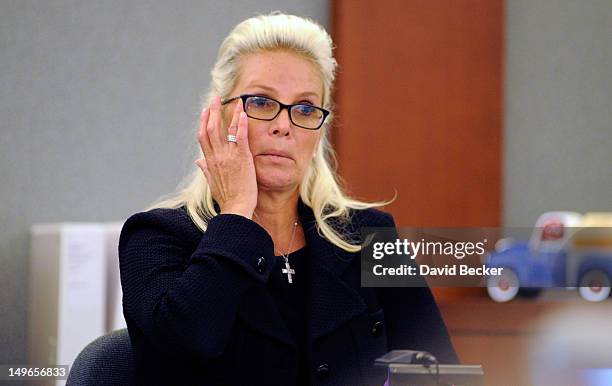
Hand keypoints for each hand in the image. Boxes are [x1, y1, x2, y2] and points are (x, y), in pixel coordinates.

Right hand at [195, 96, 257, 218]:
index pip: (203, 137)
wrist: (236, 209)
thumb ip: (205, 170)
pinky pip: (240, 137)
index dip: (203, 122)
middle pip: (211, 129)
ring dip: (228, 113)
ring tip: (232, 101)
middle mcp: (216, 157)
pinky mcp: (242, 158)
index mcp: (209, 162)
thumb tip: (198, 162)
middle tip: (215, 98)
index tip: (205, 112)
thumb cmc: (227, 199)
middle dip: (212, 112)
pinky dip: (241, 124)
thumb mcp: (212, 183)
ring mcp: (229, 157)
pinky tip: (243, 113)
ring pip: (225, 130)